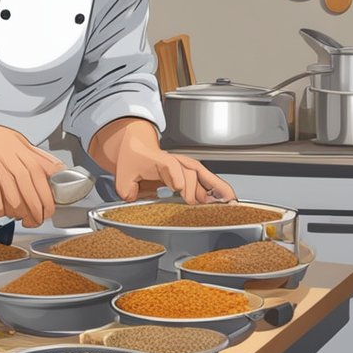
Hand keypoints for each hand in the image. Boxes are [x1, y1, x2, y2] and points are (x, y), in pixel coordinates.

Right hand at [0, 119, 65, 227]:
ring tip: (8, 210)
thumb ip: (37, 157)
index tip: (47, 213)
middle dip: (33, 216)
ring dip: (11, 213)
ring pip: (11, 206)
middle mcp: (11, 163)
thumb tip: (59, 171)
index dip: (47, 203)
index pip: (43, 184)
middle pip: (29, 199)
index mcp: (23, 154)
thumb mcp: (18, 141)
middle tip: (31, 222)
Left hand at [111, 126, 235, 203]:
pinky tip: (229, 199)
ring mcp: (186, 166)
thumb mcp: (123, 175)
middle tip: (203, 204)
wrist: (136, 148)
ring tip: (229, 201)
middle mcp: (176, 162)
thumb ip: (126, 189)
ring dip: (217, 188)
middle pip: (191, 170)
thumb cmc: (132, 160)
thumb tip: (132, 198)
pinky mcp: (192, 173)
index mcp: (159, 160)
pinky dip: (219, 189)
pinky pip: (208, 180)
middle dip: (198, 187)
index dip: (176, 177)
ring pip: (204, 174)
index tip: (178, 188)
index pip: (170, 166)